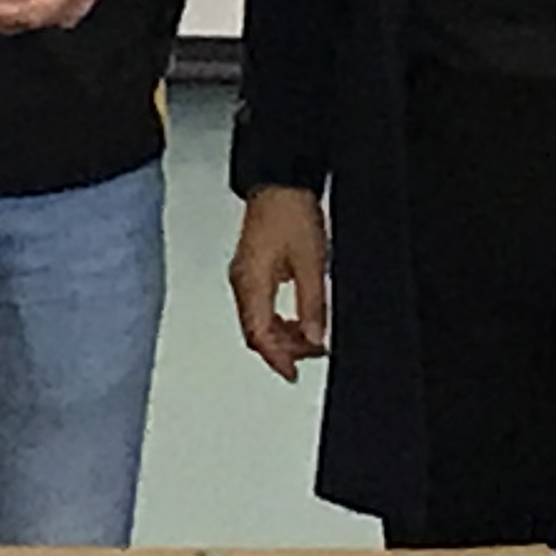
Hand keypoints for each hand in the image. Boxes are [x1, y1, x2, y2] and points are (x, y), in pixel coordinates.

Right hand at [229, 186, 330, 380]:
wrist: (280, 180)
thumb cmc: (290, 212)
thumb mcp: (310, 262)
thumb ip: (311, 304)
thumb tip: (313, 338)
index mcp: (250, 283)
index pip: (258, 335)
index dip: (277, 359)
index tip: (294, 374)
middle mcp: (242, 281)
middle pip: (256, 331)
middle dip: (284, 348)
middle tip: (314, 352)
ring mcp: (244, 274)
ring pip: (258, 320)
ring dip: (283, 334)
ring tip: (311, 336)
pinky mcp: (251, 266)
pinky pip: (260, 305)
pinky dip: (278, 318)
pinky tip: (297, 317)